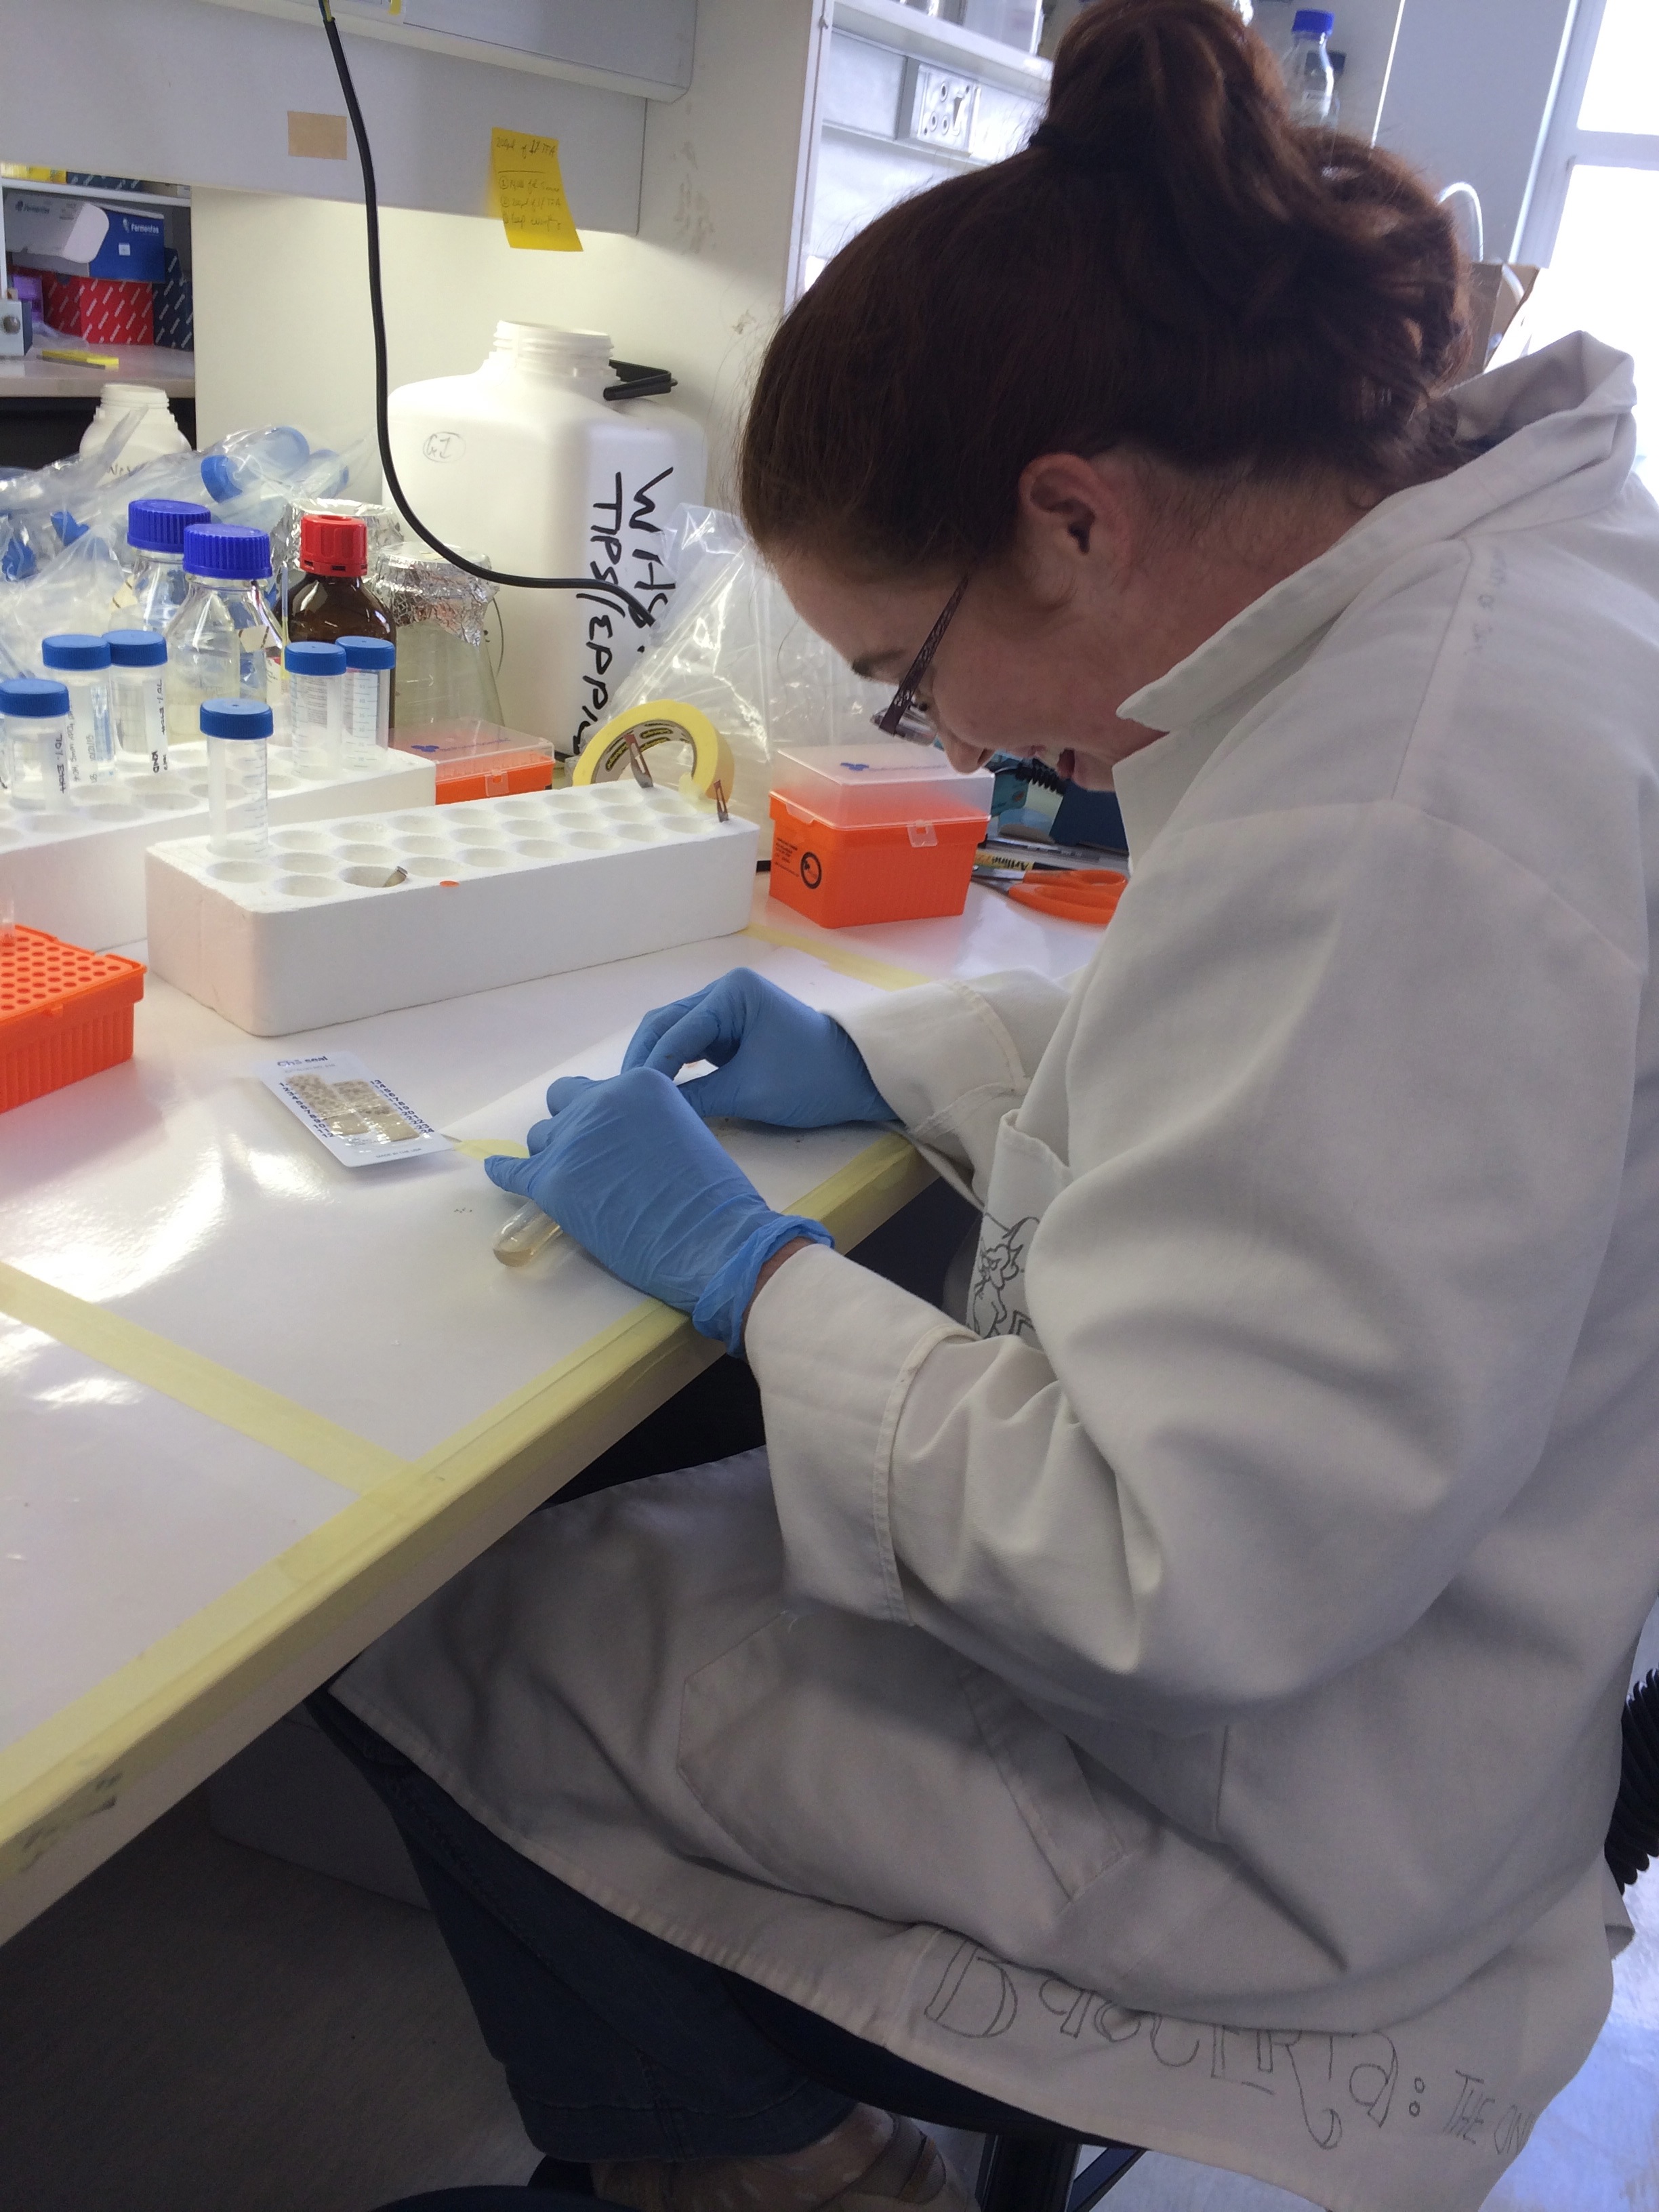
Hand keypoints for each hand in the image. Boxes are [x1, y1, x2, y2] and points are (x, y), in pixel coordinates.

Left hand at [485, 1067, 831, 1353]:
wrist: (711, 1237)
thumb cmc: (713, 1195)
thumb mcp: (684, 1132)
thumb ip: (647, 1123)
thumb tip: (621, 1140)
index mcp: (638, 1084)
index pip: (601, 1090)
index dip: (604, 1117)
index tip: (610, 1139)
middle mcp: (600, 1102)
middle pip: (563, 1101)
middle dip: (570, 1123)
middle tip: (585, 1153)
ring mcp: (572, 1141)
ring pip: (541, 1138)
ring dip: (553, 1155)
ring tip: (571, 1181)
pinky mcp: (552, 1181)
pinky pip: (513, 1171)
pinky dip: (504, 1171)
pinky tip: (496, 1171)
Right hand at [620, 968, 895, 1128]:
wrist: (858, 1079)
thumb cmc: (812, 1078)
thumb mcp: (750, 1092)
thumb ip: (697, 1100)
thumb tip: (651, 1114)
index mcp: (732, 992)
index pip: (675, 1029)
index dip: (649, 1065)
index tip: (627, 1097)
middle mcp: (724, 992)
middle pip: (666, 1024)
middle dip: (643, 1060)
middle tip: (618, 1097)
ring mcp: (726, 1010)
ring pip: (674, 1034)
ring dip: (654, 1063)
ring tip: (631, 1096)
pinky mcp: (730, 1031)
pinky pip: (690, 1045)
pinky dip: (672, 1066)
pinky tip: (657, 1090)